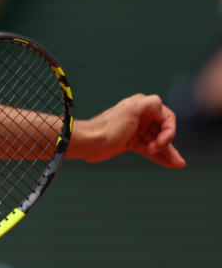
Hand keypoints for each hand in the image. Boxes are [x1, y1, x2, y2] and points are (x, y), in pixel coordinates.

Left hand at [69, 93, 185, 167]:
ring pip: (157, 142)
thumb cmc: (110, 127)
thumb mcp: (133, 110)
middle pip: (163, 131)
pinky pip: (149, 149)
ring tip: (178, 164)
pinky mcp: (130, 142)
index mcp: (142, 105)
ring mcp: (136, 130)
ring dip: (167, 152)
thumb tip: (159, 104)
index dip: (168, 131)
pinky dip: (159, 156)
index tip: (161, 143)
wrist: (89, 143)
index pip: (167, 118)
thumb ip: (150, 103)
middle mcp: (140, 116)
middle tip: (168, 156)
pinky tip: (170, 164)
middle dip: (168, 144)